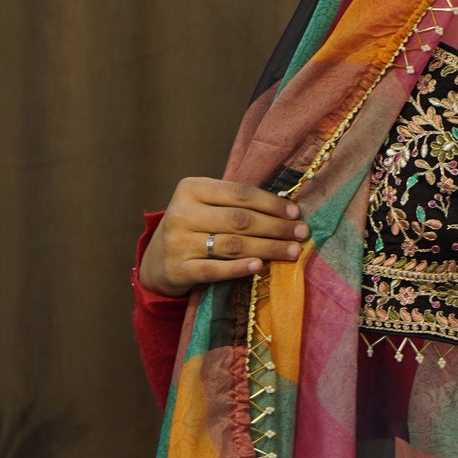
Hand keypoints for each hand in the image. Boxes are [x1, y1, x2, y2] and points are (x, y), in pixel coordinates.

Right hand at [138, 177, 308, 296]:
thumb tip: (287, 210)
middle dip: (276, 227)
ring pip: (232, 245)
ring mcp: (178, 241)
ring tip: (293, 251)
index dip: (271, 203)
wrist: (155, 261)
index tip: (295, 213)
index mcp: (191, 188)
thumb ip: (235, 204)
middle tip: (302, 234)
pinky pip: (215, 269)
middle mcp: (182, 212)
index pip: (239, 194)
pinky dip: (239, 268)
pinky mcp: (179, 269)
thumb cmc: (193, 229)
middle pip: (240, 220)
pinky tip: (260, 266)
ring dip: (268, 248)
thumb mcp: (206, 207)